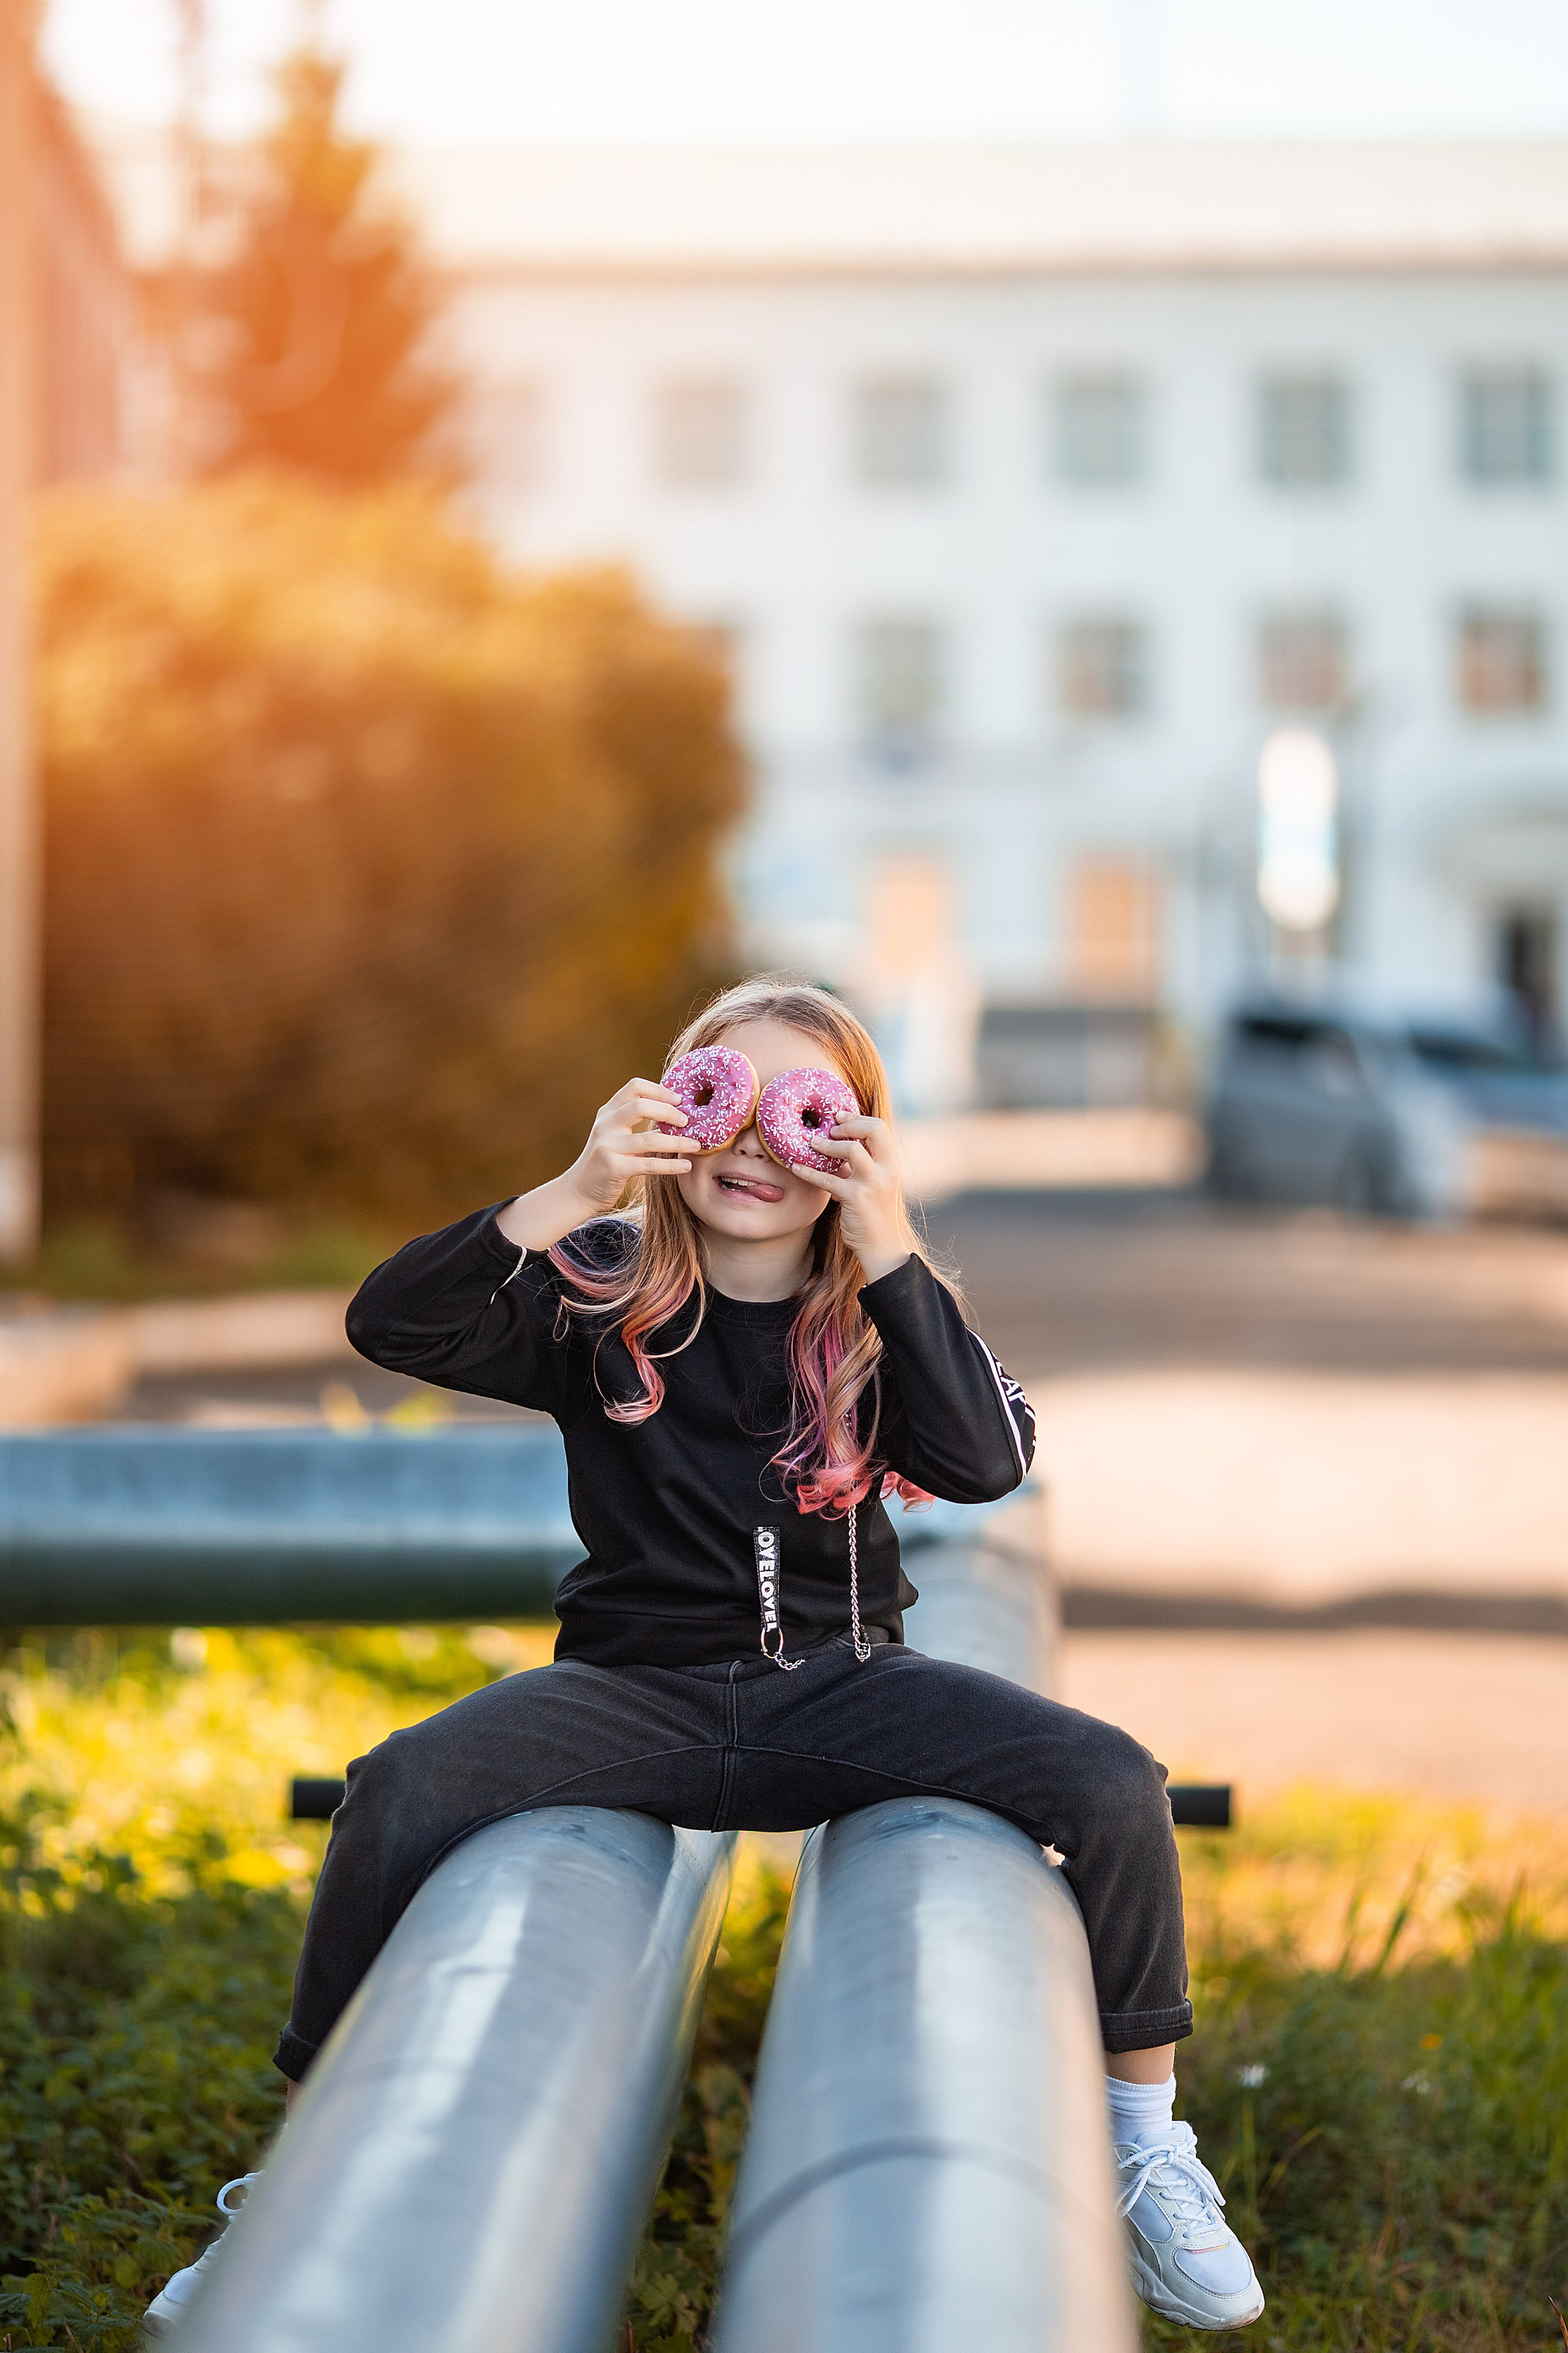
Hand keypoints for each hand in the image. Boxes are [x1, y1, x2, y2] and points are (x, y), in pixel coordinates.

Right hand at [495, 1078, 689, 1251]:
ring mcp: (607, 1146)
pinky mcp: (613, 1167)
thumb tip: (675, 1114)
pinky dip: (671, 1165)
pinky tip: (685, 1166)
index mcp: (608, 1112)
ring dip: (677, 1142)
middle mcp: (606, 1125)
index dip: (659, 1090)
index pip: (634, 1087)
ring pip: (649, 1139)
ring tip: (696, 1145)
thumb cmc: (606, 1161)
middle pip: (640, 1106)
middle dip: (669, 1111)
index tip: (679, 1099)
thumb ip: (637, 1123)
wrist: (580, 1190)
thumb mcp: (616, 1135)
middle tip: (687, 1121)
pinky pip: (648, 1165)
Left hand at [797, 1116, 909, 1284]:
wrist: (882, 1247)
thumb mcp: (876, 1185)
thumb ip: (863, 1166)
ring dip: (828, 1145)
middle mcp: (887, 1170)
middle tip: (830, 1127)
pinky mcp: (856, 1198)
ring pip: (851, 1150)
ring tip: (812, 1143)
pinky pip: (828, 1179)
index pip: (880, 1128)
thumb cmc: (875, 1215)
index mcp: (891, 1164)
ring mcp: (873, 1183)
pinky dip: (808, 1172)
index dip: (858, 1119)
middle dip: (849, 1124)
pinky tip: (795, 1167)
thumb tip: (839, 1148)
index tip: (839, 1116)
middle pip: (874, 1130)